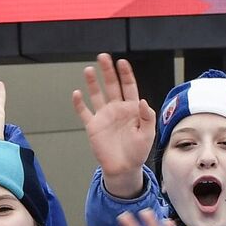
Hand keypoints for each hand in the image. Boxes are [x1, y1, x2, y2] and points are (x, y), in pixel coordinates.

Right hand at [72, 54, 155, 198]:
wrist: (124, 168)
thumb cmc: (138, 151)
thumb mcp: (148, 134)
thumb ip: (147, 116)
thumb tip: (141, 100)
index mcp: (131, 109)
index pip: (128, 86)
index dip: (125, 74)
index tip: (122, 62)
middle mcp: (116, 109)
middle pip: (111, 85)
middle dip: (107, 71)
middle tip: (103, 56)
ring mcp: (104, 116)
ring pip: (96, 95)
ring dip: (92, 83)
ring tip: (88, 69)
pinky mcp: (93, 126)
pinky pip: (84, 113)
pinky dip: (79, 104)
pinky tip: (77, 94)